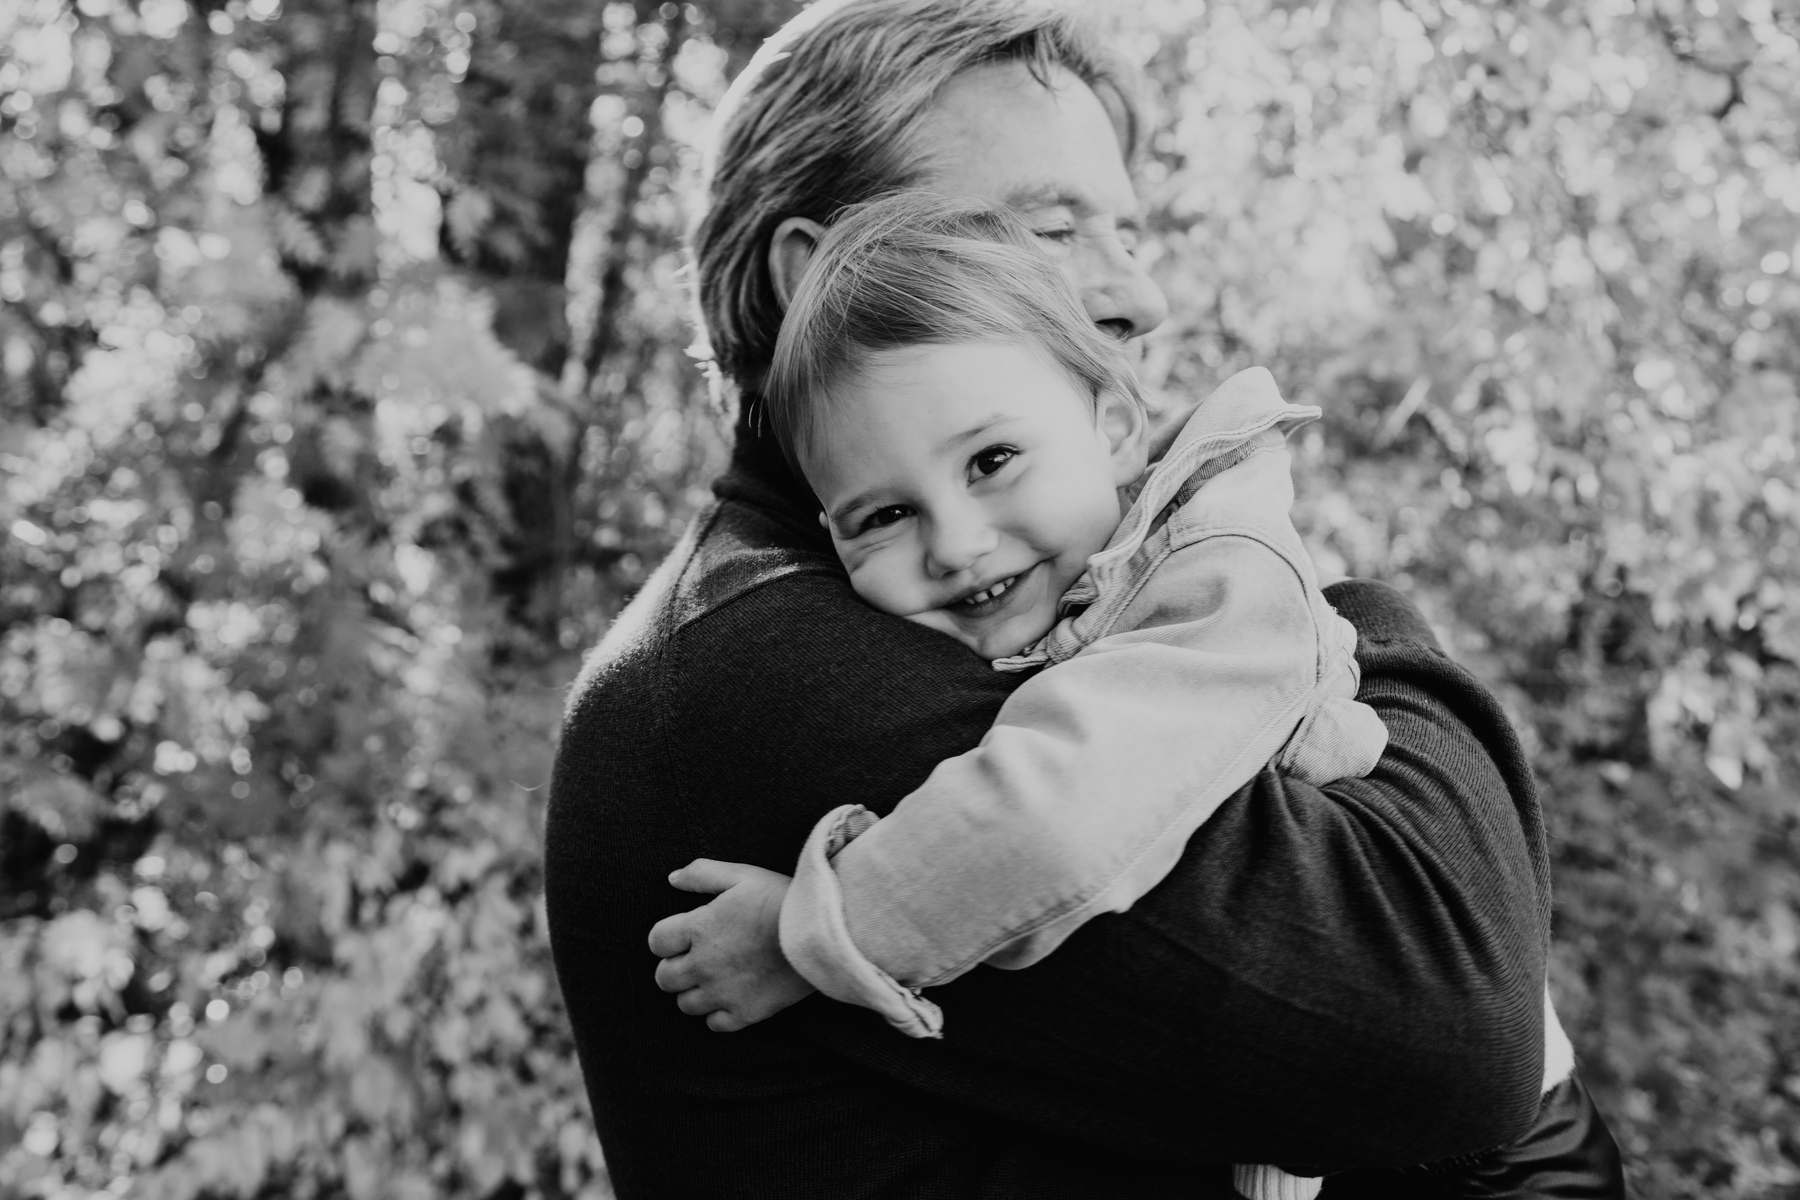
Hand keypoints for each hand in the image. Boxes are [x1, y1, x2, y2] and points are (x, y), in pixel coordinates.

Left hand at [647, 859, 815, 1031]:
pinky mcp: (745, 1012)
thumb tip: (672, 879)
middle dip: (675, 968)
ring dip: (694, 992)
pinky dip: (718, 1014)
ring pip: (685, 1004)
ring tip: (715, 978)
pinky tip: (731, 997)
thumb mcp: (742, 874)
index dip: (667, 938)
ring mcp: (723, 992)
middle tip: (696, 959)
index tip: (684, 936)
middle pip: (664, 978)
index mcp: (698, 928)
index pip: (656, 941)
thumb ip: (702, 873)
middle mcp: (703, 964)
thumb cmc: (781, 898)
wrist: (821, 932)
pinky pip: (714, 1024)